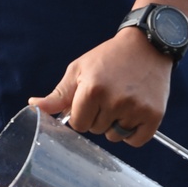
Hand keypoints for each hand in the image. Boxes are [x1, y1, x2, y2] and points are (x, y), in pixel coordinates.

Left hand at [28, 29, 171, 144]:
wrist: (147, 45)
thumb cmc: (108, 58)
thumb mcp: (79, 70)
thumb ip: (58, 95)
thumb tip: (33, 107)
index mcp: (92, 90)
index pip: (78, 124)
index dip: (81, 113)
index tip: (89, 99)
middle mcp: (115, 101)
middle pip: (96, 130)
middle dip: (98, 117)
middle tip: (109, 94)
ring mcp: (136, 109)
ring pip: (114, 136)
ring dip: (115, 124)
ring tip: (123, 100)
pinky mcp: (154, 115)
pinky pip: (135, 141)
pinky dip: (133, 132)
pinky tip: (134, 111)